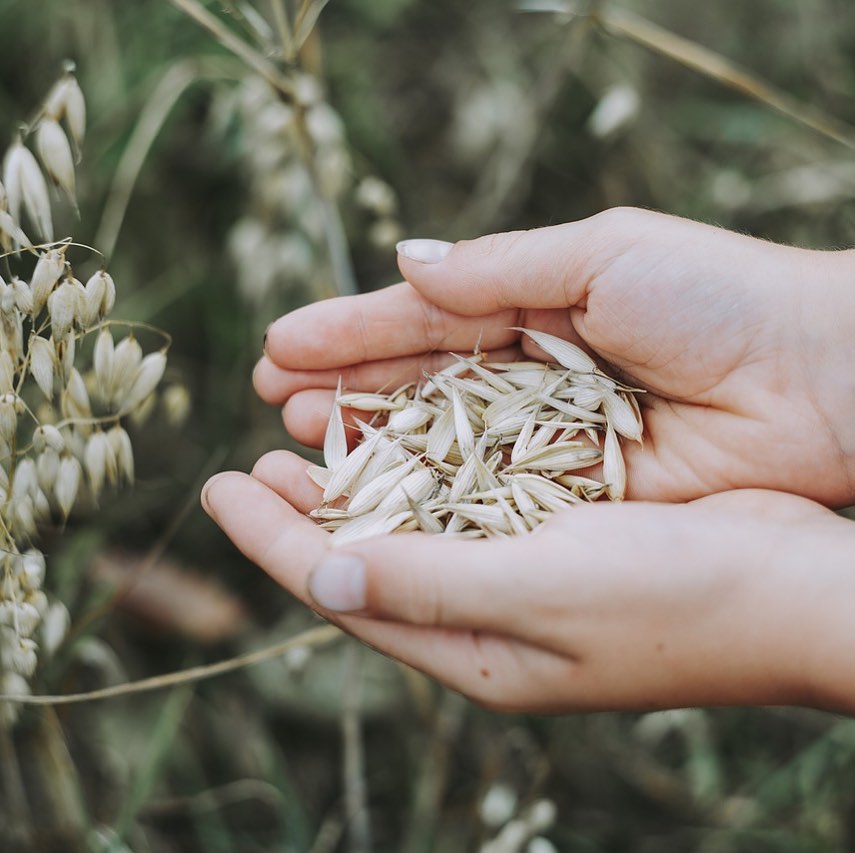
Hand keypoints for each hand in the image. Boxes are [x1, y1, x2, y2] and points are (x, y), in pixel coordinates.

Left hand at [202, 452, 854, 714]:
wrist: (795, 586)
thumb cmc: (678, 600)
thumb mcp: (542, 594)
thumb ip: (428, 585)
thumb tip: (322, 571)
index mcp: (472, 647)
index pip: (342, 588)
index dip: (272, 539)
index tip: (215, 487)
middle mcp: (486, 613)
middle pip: (368, 554)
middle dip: (302, 508)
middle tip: (248, 459)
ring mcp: (522, 572)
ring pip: (413, 519)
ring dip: (358, 475)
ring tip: (304, 434)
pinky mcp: (558, 530)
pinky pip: (467, 494)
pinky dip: (424, 459)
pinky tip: (403, 426)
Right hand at [255, 208, 854, 504]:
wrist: (819, 382)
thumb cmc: (716, 298)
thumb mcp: (601, 255)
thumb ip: (498, 269)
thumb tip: (405, 264)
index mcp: (533, 308)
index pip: (422, 321)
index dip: (351, 332)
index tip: (279, 345)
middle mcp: (528, 379)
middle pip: (417, 386)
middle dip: (344, 388)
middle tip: (270, 399)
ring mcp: (543, 441)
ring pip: (438, 444)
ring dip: (368, 441)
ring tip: (297, 440)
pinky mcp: (569, 496)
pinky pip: (482, 495)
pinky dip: (427, 493)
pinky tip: (370, 491)